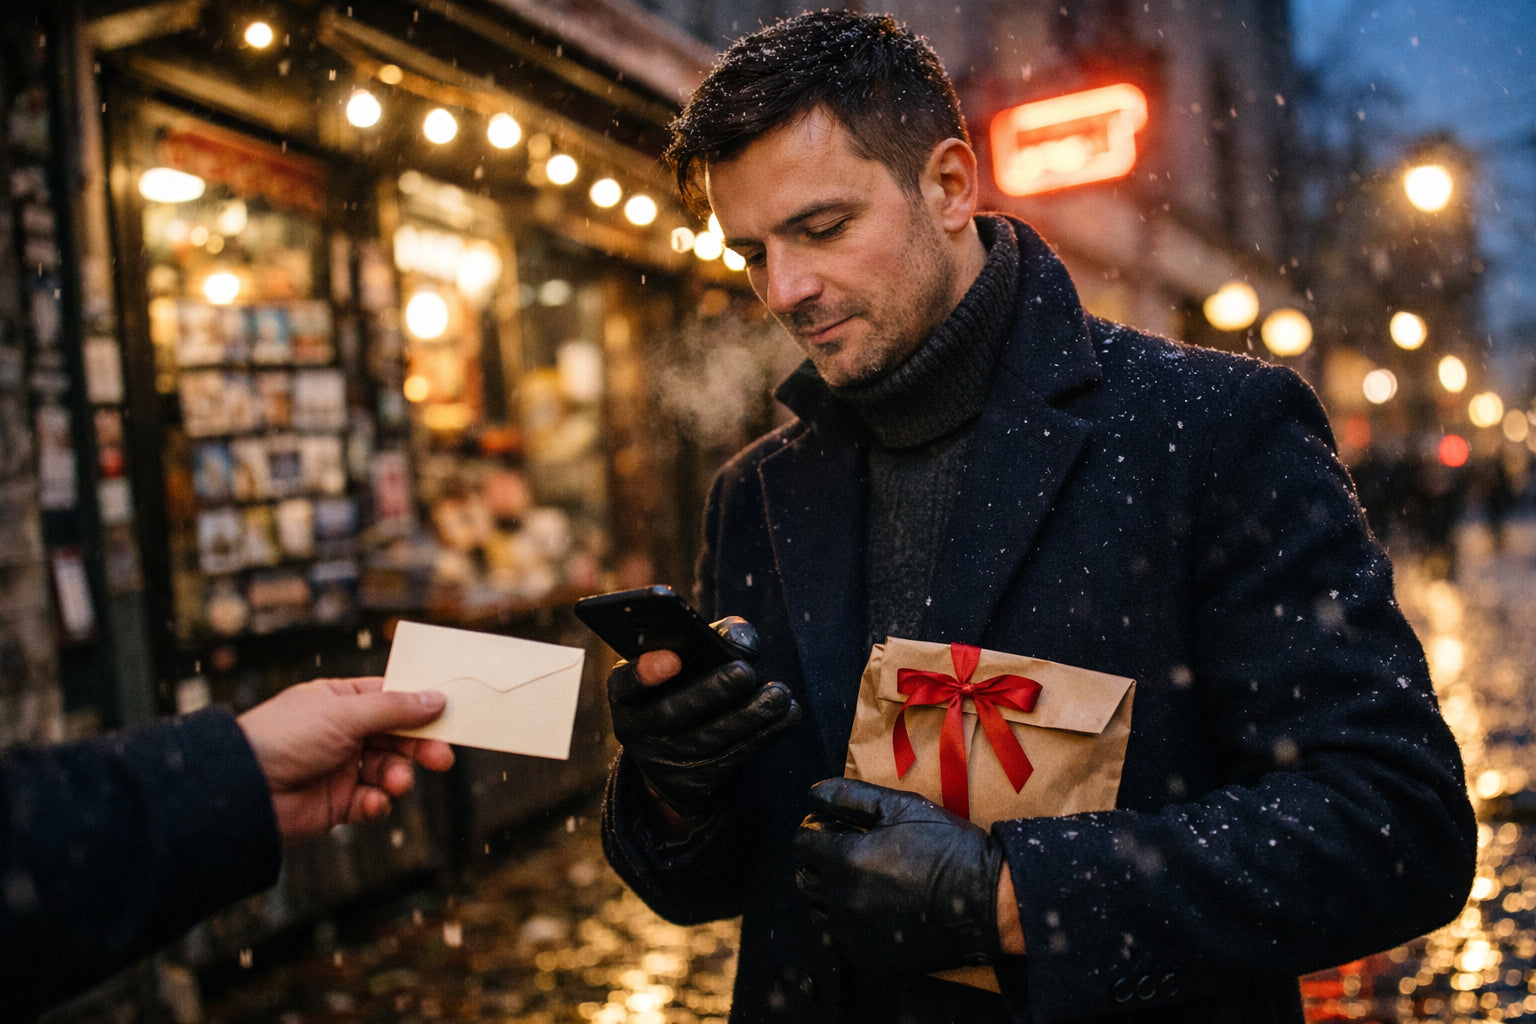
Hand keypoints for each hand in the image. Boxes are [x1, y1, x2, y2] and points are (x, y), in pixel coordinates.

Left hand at [237, 676, 455, 844]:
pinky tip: (373, 802)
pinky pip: (371, 801)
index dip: (421, 707)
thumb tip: (438, 698)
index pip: (391, 698)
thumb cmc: (285, 738)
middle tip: (442, 759)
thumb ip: (394, 708)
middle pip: (397, 736)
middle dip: (420, 747)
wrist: (243, 792)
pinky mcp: (338, 803)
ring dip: (398, 776)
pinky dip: (378, 802)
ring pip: (388, 769)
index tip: (450, 714)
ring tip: (396, 784)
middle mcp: (343, 733)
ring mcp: (341, 767)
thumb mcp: (344, 714)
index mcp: (340, 701)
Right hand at [607, 617, 799, 820]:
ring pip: (707, 740)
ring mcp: (664, 762)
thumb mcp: (687, 658)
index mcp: (626, 694)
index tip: (673, 657)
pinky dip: (764, 735)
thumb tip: (742, 640)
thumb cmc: (685, 683)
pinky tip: (788, 713)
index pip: (624, 684)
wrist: (676, 751)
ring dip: (748, 716)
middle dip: (711, 691)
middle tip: (745, 671)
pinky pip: (732, 759)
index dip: (644, 673)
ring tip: (779, 694)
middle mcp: (637, 730)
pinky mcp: (695, 783)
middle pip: (671, 714)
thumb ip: (712, 637)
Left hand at [793, 777, 1004, 975]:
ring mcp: (855, 936)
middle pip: (804, 879)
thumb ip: (850, 796)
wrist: (987, 901)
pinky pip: (842, 942)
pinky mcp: (871, 961)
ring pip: (818, 913)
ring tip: (862, 883)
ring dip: (830, 896)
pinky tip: (875, 910)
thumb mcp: (901, 807)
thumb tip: (813, 792)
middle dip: (819, 862)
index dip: (816, 830)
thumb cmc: (947, 848)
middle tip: (847, 853)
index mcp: (845, 860)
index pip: (801, 842)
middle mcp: (842, 901)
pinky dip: (849, 926)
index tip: (835, 828)